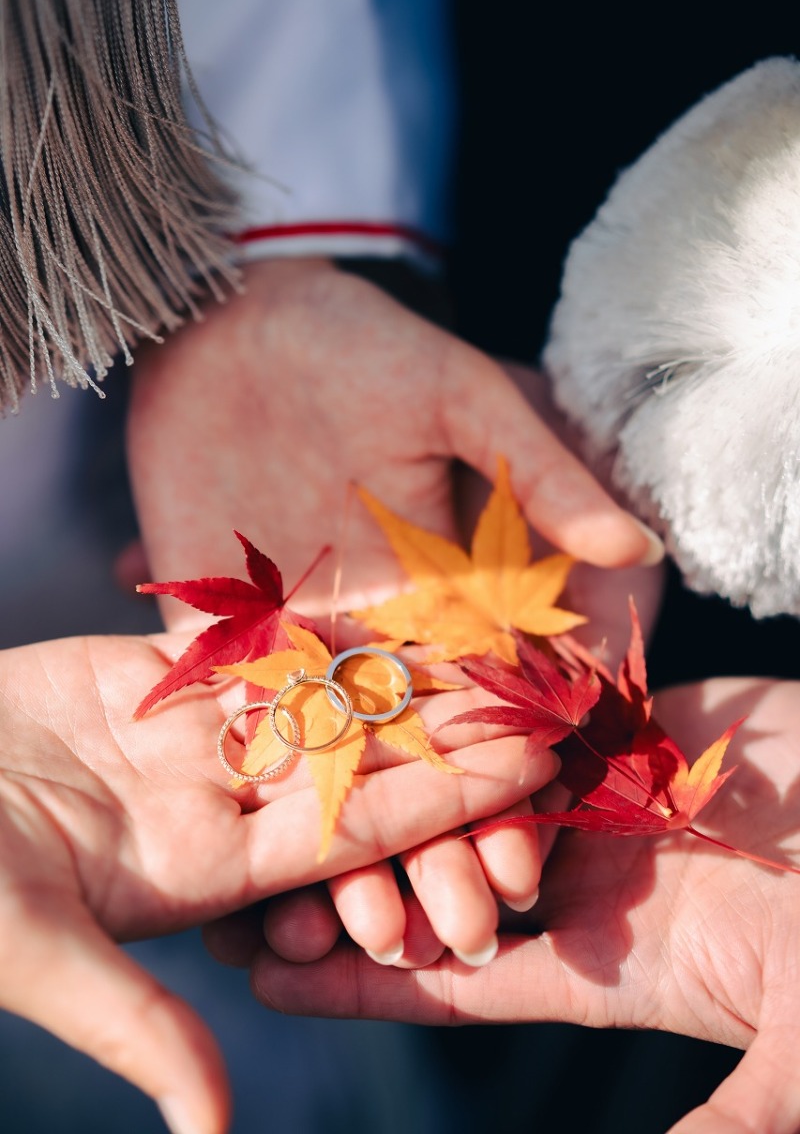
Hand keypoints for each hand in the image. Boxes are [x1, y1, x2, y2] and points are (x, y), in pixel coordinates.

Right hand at [0, 632, 547, 1132]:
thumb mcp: (37, 950)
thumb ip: (137, 1027)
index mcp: (207, 871)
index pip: (355, 832)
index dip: (446, 799)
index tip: (531, 768)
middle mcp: (212, 803)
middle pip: (352, 760)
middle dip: (445, 728)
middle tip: (542, 689)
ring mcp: (184, 737)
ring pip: (310, 694)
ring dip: (393, 664)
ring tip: (481, 628)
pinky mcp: (147, 678)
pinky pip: (245, 642)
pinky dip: (309, 616)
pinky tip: (378, 588)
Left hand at [126, 256, 660, 974]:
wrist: (242, 320)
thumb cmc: (368, 342)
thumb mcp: (463, 396)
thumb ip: (542, 473)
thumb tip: (636, 547)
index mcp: (461, 588)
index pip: (501, 707)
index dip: (515, 791)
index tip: (523, 869)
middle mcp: (391, 630)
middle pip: (423, 754)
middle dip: (438, 846)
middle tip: (444, 935)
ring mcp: (308, 635)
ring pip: (337, 757)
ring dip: (347, 846)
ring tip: (351, 936)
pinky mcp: (230, 628)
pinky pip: (243, 719)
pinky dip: (255, 786)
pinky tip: (255, 865)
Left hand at [245, 676, 799, 1133]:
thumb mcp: (796, 1054)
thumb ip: (730, 1121)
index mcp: (607, 958)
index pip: (454, 975)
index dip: (362, 978)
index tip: (266, 976)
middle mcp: (587, 875)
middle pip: (438, 878)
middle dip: (346, 884)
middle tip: (244, 882)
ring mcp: (604, 796)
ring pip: (468, 788)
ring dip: (387, 787)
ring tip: (287, 783)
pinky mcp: (631, 722)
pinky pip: (528, 707)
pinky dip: (460, 700)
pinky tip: (384, 682)